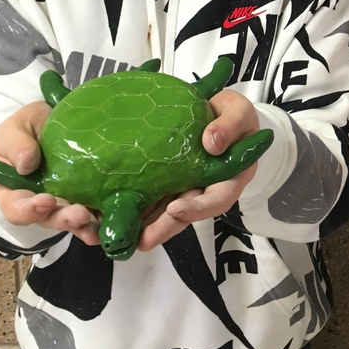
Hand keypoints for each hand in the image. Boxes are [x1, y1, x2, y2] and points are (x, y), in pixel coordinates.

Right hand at [0, 101, 100, 246]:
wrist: (60, 119)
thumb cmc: (30, 127)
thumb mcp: (16, 128)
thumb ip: (16, 143)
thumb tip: (26, 164)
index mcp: (15, 190)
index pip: (16, 208)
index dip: (28, 210)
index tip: (46, 201)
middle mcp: (40, 203)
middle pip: (48, 219)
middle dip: (64, 219)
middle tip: (80, 214)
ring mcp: (66, 203)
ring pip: (73, 221)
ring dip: (85, 226)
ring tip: (96, 226)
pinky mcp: (88, 199)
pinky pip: (95, 215)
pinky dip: (102, 221)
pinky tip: (113, 221)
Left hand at [136, 89, 261, 251]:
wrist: (215, 110)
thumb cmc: (233, 115)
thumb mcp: (239, 112)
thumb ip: (230, 125)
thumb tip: (211, 143)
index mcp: (228, 178)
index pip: (217, 199)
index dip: (198, 208)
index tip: (177, 208)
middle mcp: (203, 188)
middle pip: (185, 213)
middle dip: (163, 227)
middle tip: (142, 239)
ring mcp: (182, 187)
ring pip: (163, 210)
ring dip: (143, 224)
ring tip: (120, 233)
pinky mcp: (164, 180)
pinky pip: (149, 195)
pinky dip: (131, 204)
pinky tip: (109, 210)